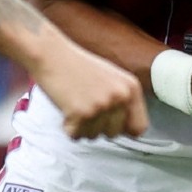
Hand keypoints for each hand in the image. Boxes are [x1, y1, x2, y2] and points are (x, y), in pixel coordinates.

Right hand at [35, 40, 149, 139]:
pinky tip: (66, 107)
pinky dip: (68, 127)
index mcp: (132, 88)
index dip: (123, 129)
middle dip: (99, 127)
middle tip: (86, 108)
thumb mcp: (112, 79)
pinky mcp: (82, 113)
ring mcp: (102, 106)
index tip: (111, 125)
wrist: (52, 55)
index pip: (139, 127)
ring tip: (76, 104)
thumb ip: (122, 100)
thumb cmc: (78, 66)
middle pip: (114, 134)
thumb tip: (129, 129)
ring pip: (94, 136)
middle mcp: (121, 97)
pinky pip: (76, 135)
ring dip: (82, 126)